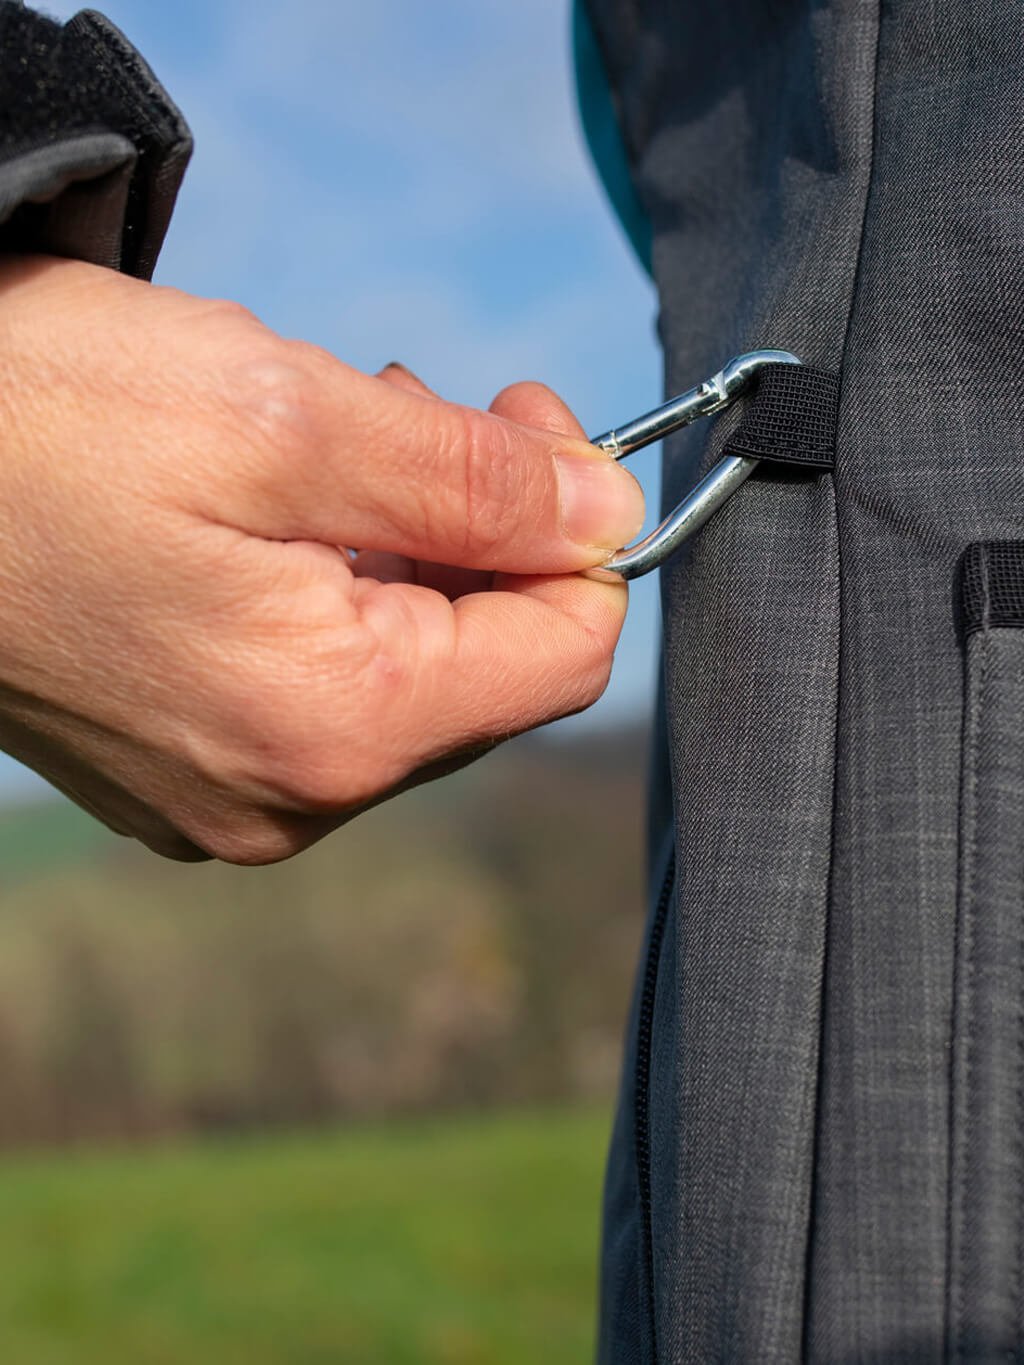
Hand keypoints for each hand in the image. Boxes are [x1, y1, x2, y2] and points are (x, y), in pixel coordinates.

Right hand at [0, 258, 643, 861]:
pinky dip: (334, 591)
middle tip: (408, 413)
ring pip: (405, 672)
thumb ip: (472, 482)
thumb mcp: (282, 418)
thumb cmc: (39, 425)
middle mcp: (289, 795)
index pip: (564, 654)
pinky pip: (323, 685)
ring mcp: (230, 794)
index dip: (578, 532)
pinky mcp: (184, 765)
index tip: (529, 427)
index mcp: (335, 725)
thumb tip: (606, 516)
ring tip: (322, 450)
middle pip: (485, 668)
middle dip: (479, 533)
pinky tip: (270, 515)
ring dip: (403, 551)